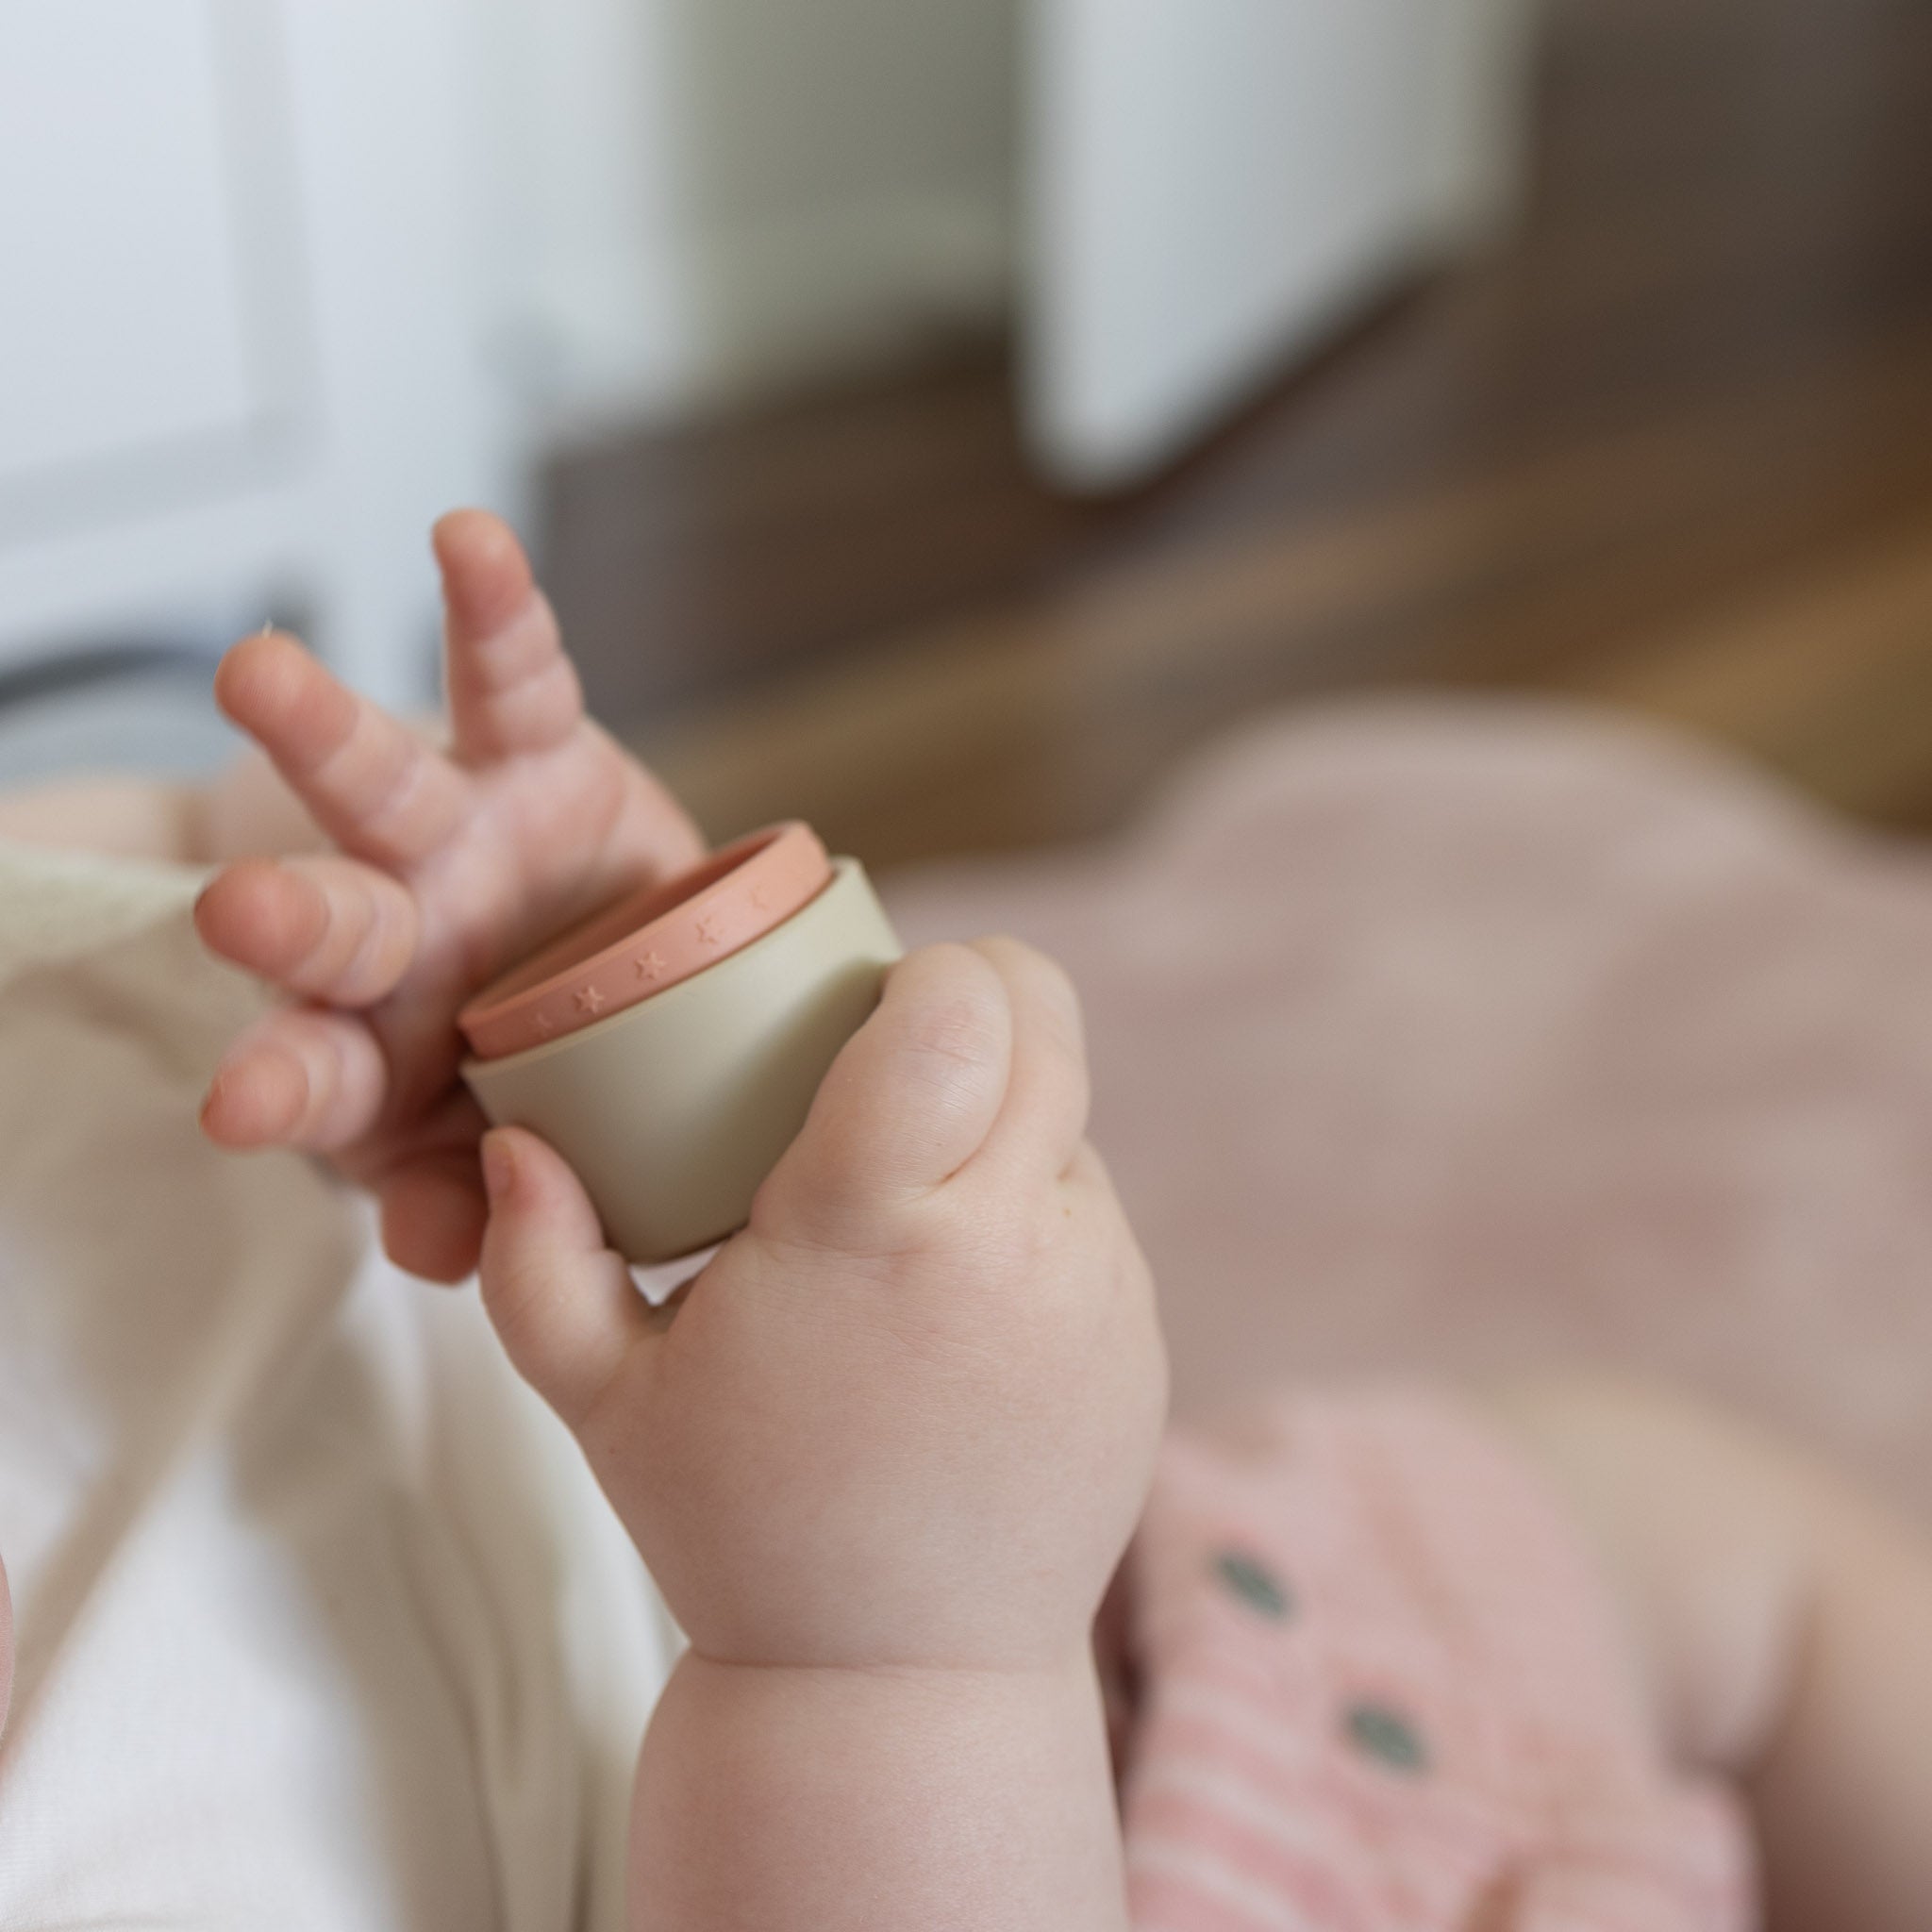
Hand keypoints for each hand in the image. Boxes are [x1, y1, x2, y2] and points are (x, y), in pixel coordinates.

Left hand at [194, 511, 704, 1281]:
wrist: (612, 961)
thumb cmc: (545, 1069)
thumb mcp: (510, 1150)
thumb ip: (472, 1208)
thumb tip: (441, 1247)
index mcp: (384, 1058)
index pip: (319, 1076)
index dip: (287, 1086)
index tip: (245, 1105)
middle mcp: (405, 939)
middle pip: (338, 929)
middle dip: (291, 920)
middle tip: (241, 908)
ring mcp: (460, 836)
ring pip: (383, 785)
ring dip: (321, 731)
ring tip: (258, 670)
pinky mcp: (533, 752)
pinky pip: (512, 676)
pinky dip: (493, 611)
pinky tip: (468, 542)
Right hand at [477, 937, 1167, 1673]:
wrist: (902, 1685)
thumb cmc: (738, 1533)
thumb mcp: (600, 1401)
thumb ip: (534, 1260)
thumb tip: (516, 1137)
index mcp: (874, 1232)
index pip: (956, 1007)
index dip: (925, 969)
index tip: (866, 1000)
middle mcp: (1013, 1244)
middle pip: (1043, 1014)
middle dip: (975, 993)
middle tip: (895, 1048)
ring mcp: (1098, 1289)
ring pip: (1069, 1109)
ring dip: (1000, 1106)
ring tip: (911, 1196)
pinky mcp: (1142, 1335)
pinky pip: (1091, 1205)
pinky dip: (1031, 1201)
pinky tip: (957, 1291)